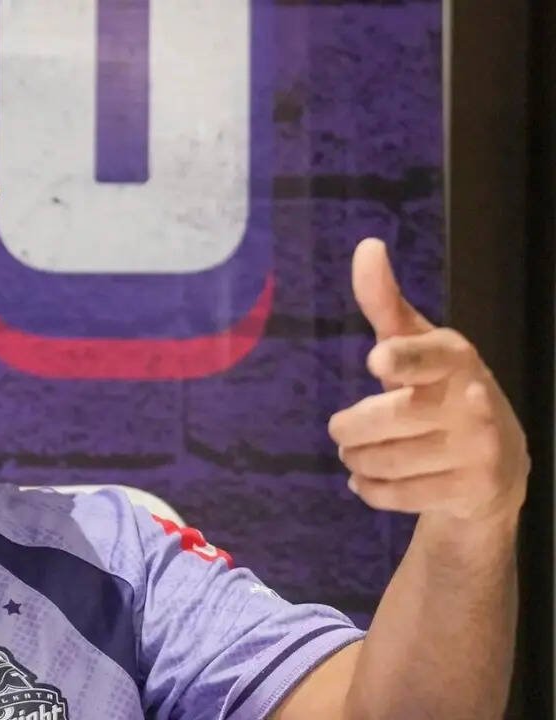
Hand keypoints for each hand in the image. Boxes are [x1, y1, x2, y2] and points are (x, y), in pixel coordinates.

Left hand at [327, 238, 528, 522]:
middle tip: (348, 432)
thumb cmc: (438, 391)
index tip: (378, 362)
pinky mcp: (471, 489)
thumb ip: (385, 303)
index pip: (424, 356)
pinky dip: (371, 491)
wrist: (496, 466)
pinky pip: (391, 494)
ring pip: (380, 461)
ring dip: (357, 462)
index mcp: (454, 357)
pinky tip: (375, 481)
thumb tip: (367, 246)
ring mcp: (477, 449)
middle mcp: (472, 400)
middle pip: (379, 420)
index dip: (400, 359)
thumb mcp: (417, 346)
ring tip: (364, 455)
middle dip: (348, 431)